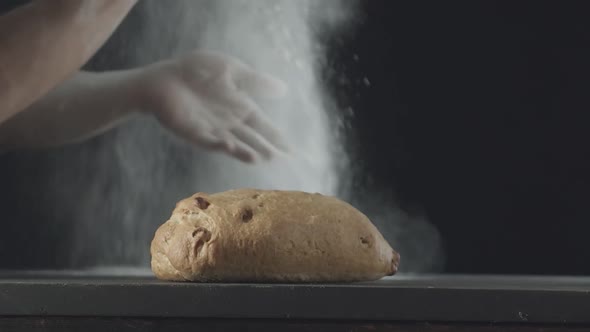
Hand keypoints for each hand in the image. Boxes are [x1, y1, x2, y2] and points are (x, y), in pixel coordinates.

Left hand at [134, 51, 288, 162]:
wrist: (164, 77)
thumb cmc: (196, 70)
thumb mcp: (231, 70)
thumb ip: (255, 80)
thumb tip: (284, 89)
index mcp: (239, 107)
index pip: (262, 125)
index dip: (276, 137)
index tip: (291, 151)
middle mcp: (228, 122)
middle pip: (251, 138)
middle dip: (266, 148)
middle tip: (282, 159)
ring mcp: (211, 129)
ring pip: (233, 143)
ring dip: (245, 151)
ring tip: (260, 158)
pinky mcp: (193, 132)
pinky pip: (208, 141)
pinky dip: (219, 144)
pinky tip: (231, 147)